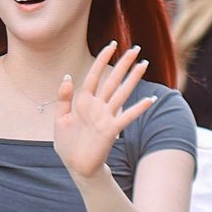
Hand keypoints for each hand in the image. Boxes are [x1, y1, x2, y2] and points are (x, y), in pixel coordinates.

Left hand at [54, 41, 155, 178]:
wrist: (75, 165)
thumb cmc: (67, 144)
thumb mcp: (60, 119)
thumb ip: (64, 99)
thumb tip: (67, 77)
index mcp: (83, 101)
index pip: (94, 75)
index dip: (102, 60)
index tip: (111, 45)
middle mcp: (97, 106)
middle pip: (112, 80)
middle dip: (123, 64)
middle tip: (135, 48)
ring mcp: (105, 117)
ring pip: (121, 93)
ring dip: (133, 79)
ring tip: (144, 65)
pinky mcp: (111, 130)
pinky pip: (127, 116)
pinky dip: (139, 108)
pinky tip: (151, 100)